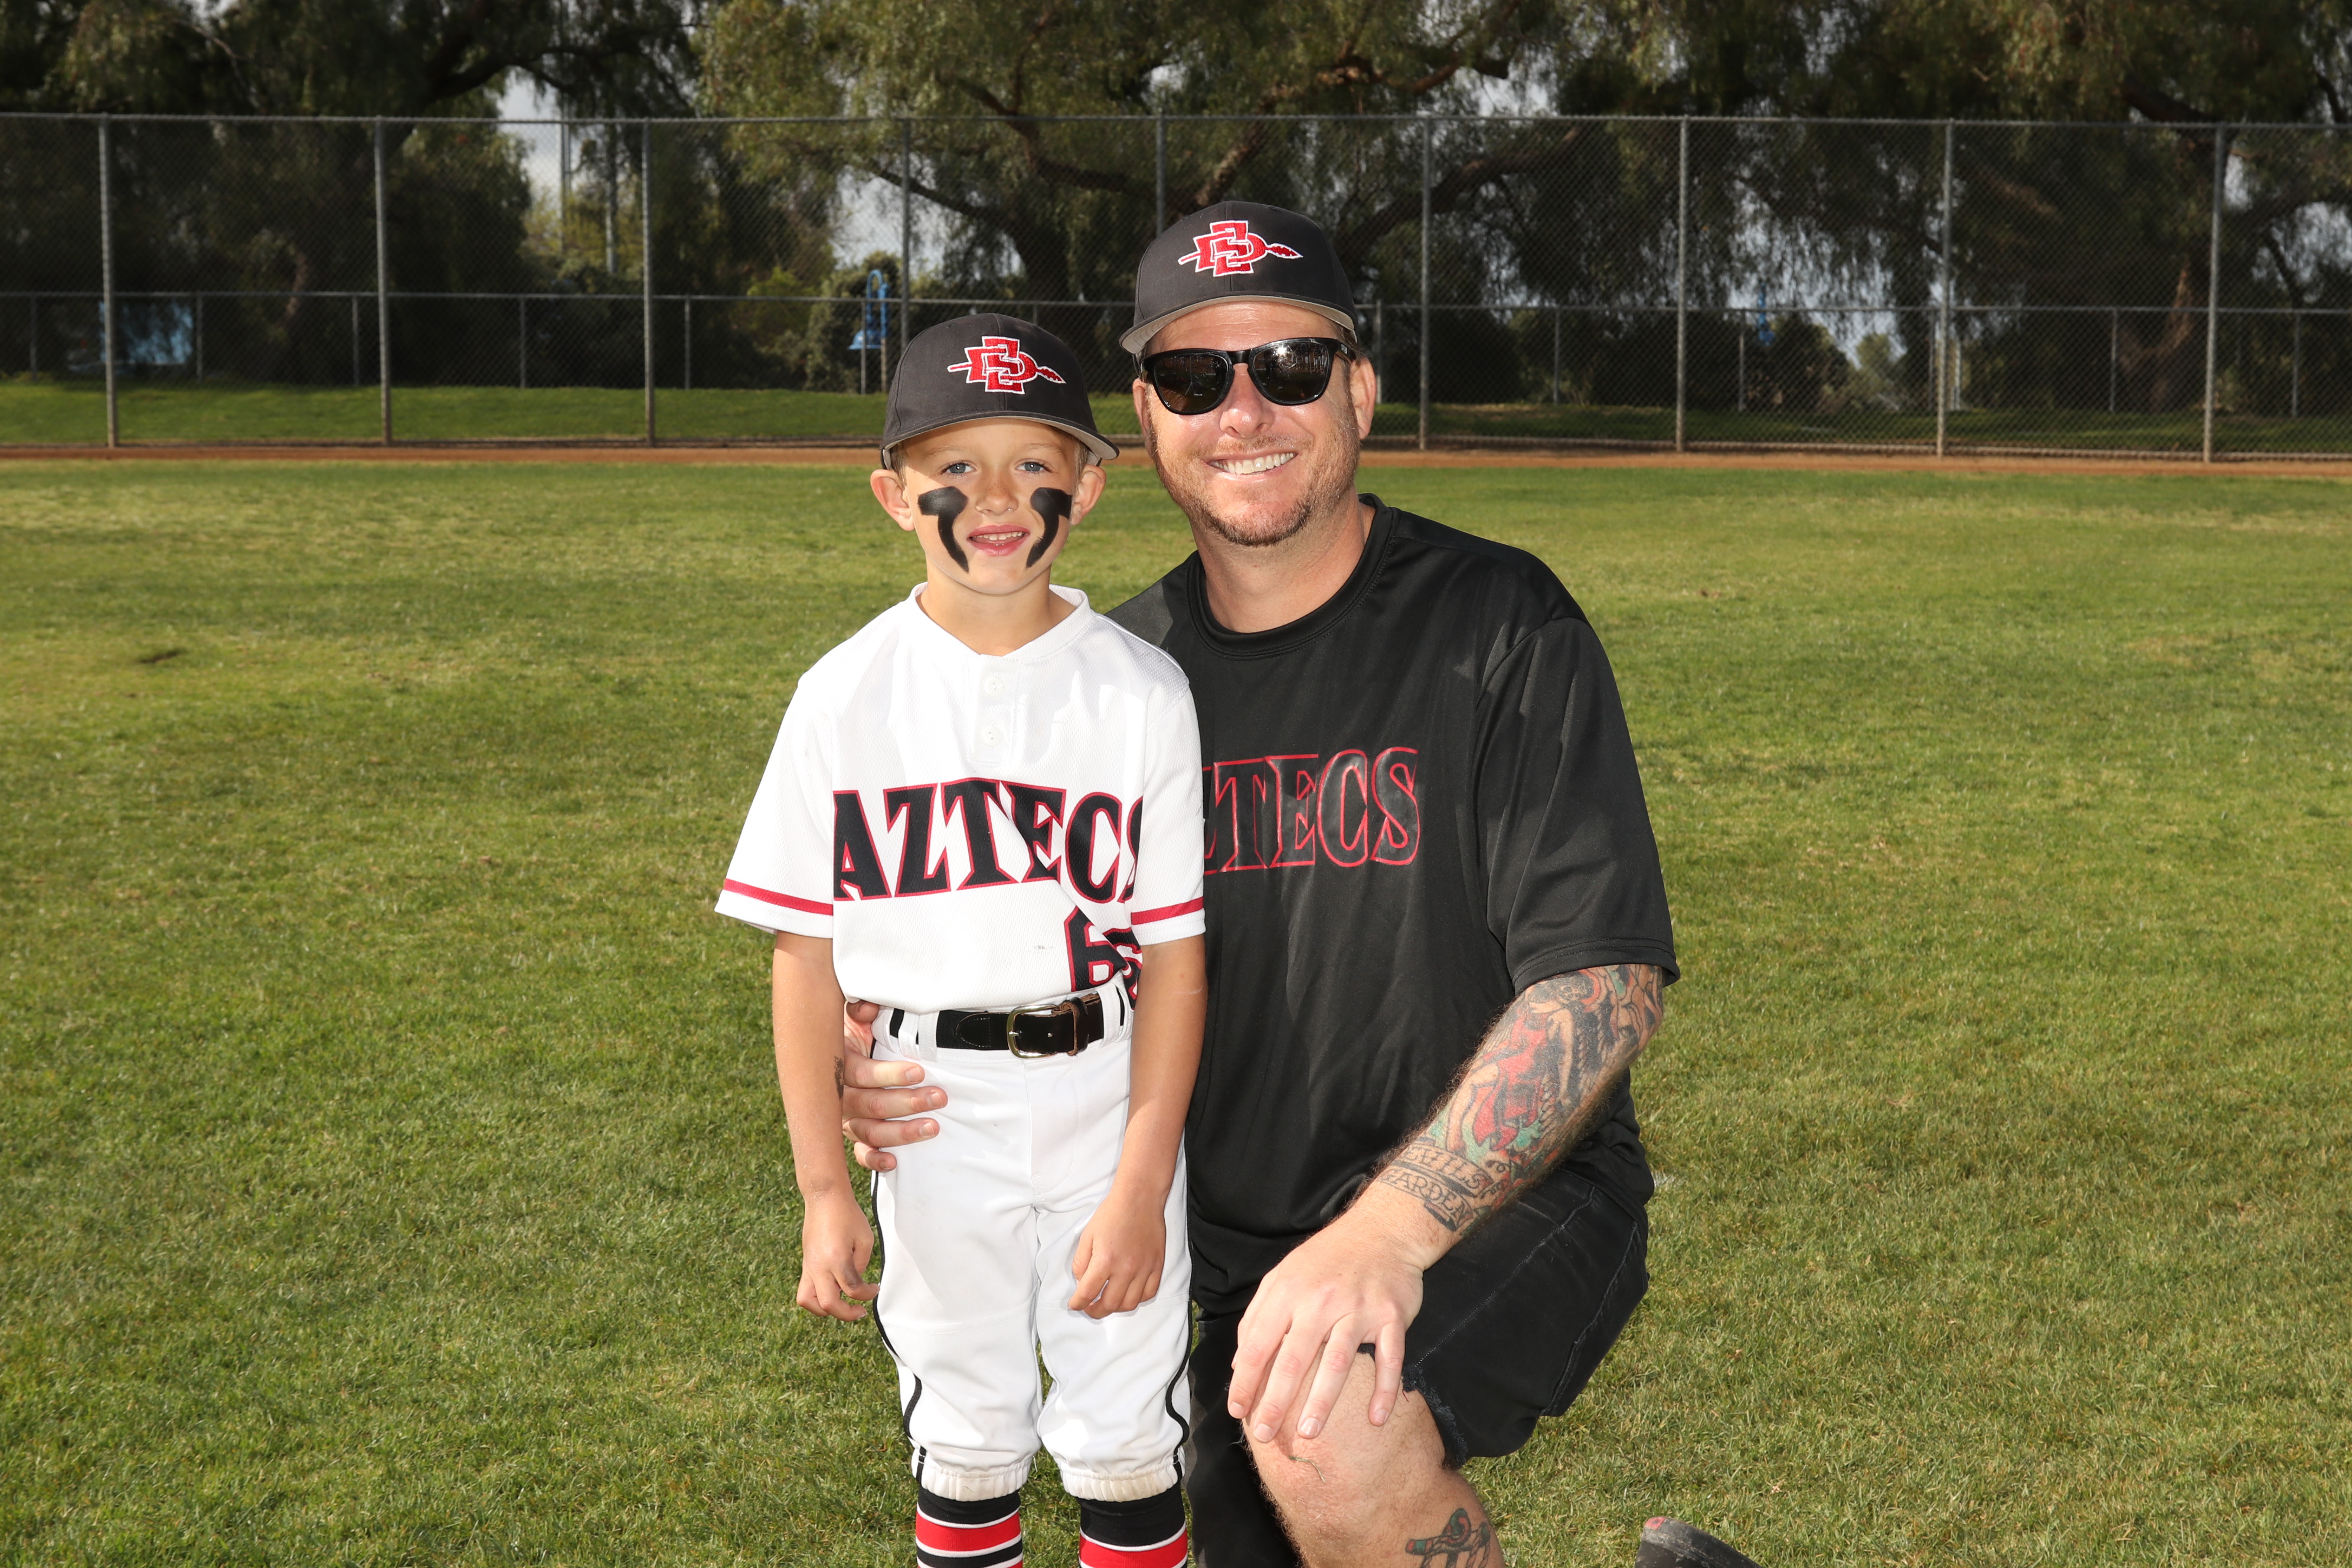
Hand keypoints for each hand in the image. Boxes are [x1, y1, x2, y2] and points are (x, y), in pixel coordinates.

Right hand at [796, 1190, 877, 1320]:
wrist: (824, 1198)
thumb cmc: (847, 1215)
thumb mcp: (865, 1239)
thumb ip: (861, 1265)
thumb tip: (854, 1282)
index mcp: (836, 1258)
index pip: (852, 1289)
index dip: (867, 1294)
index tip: (875, 1289)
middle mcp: (818, 1266)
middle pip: (828, 1305)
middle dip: (846, 1314)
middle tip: (860, 1310)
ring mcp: (808, 1266)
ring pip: (807, 1302)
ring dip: (825, 1310)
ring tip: (841, 1305)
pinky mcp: (805, 1264)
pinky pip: (804, 1290)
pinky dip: (817, 1298)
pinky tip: (833, 1291)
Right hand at [838, 999, 945, 1171]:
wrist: (836, 1054)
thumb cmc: (856, 1033)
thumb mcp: (854, 1016)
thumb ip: (860, 1010)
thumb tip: (868, 1008)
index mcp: (840, 1066)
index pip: (862, 1074)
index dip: (890, 1074)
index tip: (919, 1072)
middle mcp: (840, 1097)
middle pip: (872, 1105)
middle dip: (908, 1103)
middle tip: (940, 1097)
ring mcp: (846, 1119)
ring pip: (871, 1132)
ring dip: (902, 1133)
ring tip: (933, 1128)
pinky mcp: (854, 1135)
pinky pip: (860, 1153)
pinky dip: (875, 1160)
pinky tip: (894, 1162)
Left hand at [1066, 1186, 1166, 1319]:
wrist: (1139, 1198)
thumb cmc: (1112, 1214)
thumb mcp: (1087, 1235)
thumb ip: (1081, 1262)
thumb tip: (1082, 1282)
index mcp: (1105, 1259)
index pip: (1087, 1293)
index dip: (1078, 1303)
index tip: (1075, 1305)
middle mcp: (1126, 1268)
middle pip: (1109, 1304)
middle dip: (1095, 1311)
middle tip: (1089, 1308)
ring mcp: (1144, 1268)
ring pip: (1130, 1304)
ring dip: (1116, 1308)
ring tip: (1108, 1302)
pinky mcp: (1157, 1266)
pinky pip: (1149, 1293)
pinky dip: (1137, 1299)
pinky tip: (1128, 1294)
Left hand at [1228, 1201, 1427, 1442]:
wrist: (1383, 1230)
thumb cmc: (1326, 1258)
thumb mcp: (1283, 1276)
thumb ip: (1258, 1316)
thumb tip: (1238, 1363)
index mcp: (1288, 1292)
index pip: (1259, 1344)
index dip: (1245, 1380)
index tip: (1238, 1411)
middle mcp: (1321, 1301)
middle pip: (1293, 1359)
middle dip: (1276, 1401)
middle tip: (1267, 1435)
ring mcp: (1358, 1309)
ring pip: (1337, 1362)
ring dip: (1322, 1401)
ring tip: (1309, 1433)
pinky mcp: (1391, 1316)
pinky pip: (1389, 1358)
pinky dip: (1384, 1389)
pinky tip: (1376, 1418)